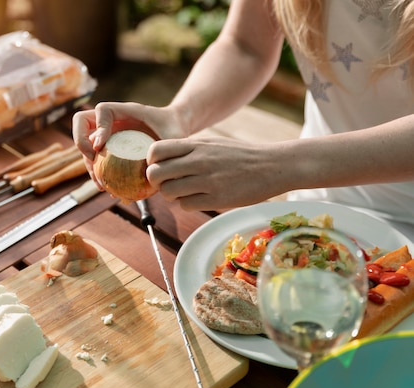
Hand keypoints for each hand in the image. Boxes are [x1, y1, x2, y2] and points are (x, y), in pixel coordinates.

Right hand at [72, 102, 183, 187]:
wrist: (174, 131)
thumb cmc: (174, 129)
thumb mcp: (174, 136)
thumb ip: (168, 148)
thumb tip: (155, 169)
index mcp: (124, 111)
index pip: (102, 110)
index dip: (98, 126)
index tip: (101, 145)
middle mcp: (111, 121)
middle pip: (81, 124)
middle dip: (82, 143)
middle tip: (93, 160)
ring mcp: (107, 135)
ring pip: (86, 147)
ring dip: (89, 166)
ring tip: (102, 185)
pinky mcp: (109, 150)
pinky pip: (96, 161)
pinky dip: (99, 175)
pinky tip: (110, 190)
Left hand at [146, 136, 287, 210]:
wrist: (273, 165)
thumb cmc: (240, 156)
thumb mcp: (212, 144)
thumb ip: (187, 151)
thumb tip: (160, 161)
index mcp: (196, 145)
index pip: (155, 151)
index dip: (151, 162)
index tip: (159, 167)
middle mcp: (198, 161)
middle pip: (155, 174)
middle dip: (156, 182)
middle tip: (167, 183)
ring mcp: (207, 181)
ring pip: (168, 192)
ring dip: (172, 195)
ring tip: (185, 191)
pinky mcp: (216, 199)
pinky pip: (186, 205)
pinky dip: (187, 204)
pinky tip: (199, 198)